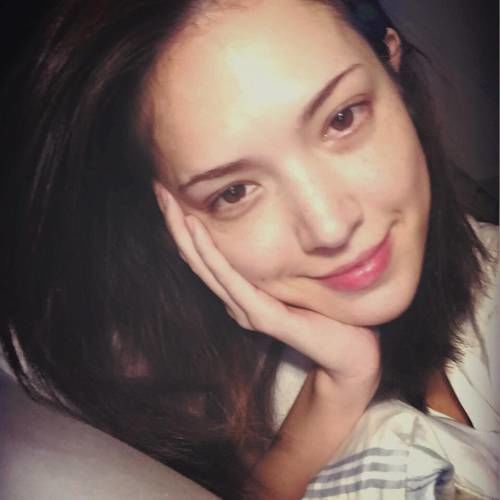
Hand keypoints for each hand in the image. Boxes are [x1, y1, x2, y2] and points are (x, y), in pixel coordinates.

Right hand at [154, 183, 379, 387]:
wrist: (349, 354)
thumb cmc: (326, 314)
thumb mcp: (296, 279)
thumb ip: (276, 264)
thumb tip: (271, 231)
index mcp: (240, 292)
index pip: (204, 255)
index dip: (184, 225)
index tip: (171, 191)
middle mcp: (235, 300)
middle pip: (196, 257)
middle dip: (175, 222)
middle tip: (158, 188)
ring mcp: (245, 309)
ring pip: (205, 266)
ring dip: (183, 232)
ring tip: (168, 201)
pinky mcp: (261, 315)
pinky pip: (230, 279)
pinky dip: (210, 252)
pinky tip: (196, 227)